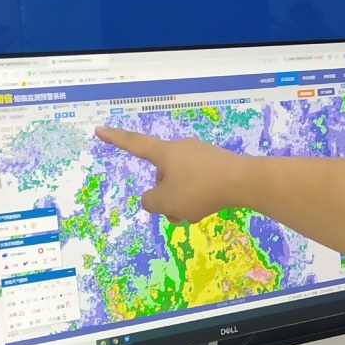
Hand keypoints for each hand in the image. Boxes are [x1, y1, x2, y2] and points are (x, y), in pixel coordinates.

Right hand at [94, 126, 250, 223]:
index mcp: (164, 153)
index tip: (100, 130)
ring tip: (194, 214)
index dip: (115, 139)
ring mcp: (201, 154)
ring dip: (182, 199)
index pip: (134, 144)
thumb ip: (151, 202)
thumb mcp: (166, 202)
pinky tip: (209, 206)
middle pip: (162, 174)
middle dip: (165, 195)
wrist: (244, 181)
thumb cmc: (200, 189)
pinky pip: (199, 181)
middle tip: (175, 214)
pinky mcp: (218, 163)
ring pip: (181, 181)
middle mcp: (181, 148)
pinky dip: (199, 196)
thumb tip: (153, 198)